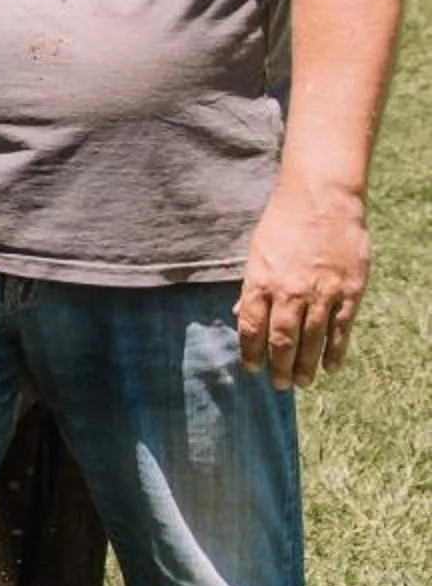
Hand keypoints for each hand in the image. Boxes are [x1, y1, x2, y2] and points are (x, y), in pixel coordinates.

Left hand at [235, 186, 370, 388]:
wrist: (321, 200)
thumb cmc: (283, 224)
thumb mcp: (256, 253)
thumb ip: (250, 287)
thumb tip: (237, 314)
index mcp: (261, 282)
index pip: (251, 327)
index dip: (250, 352)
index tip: (251, 369)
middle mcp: (290, 292)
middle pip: (282, 340)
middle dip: (279, 367)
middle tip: (279, 385)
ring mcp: (321, 293)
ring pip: (312, 340)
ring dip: (306, 366)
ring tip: (301, 382)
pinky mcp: (348, 292)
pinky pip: (341, 330)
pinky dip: (336, 351)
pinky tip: (331, 367)